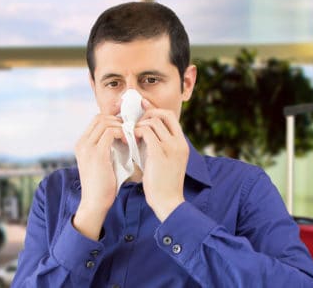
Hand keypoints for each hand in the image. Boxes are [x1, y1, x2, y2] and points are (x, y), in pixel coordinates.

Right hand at [72, 114, 124, 239]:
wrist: (94, 203)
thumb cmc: (102, 185)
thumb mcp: (103, 161)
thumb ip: (107, 148)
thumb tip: (123, 136)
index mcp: (82, 144)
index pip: (96, 120)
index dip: (112, 119)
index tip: (126, 126)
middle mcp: (82, 143)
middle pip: (100, 117)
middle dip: (117, 120)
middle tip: (130, 129)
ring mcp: (87, 147)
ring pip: (105, 122)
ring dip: (120, 126)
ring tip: (130, 135)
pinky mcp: (97, 153)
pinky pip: (110, 132)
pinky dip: (122, 133)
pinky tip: (129, 141)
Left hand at [135, 100, 188, 221]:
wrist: (168, 202)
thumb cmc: (162, 183)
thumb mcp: (165, 159)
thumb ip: (158, 144)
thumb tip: (143, 130)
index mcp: (182, 143)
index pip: (170, 116)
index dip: (155, 111)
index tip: (142, 110)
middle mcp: (179, 142)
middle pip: (163, 114)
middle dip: (146, 114)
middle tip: (134, 122)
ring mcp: (170, 147)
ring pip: (153, 122)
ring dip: (139, 124)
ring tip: (130, 133)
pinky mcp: (159, 153)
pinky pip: (146, 132)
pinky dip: (136, 132)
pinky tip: (130, 138)